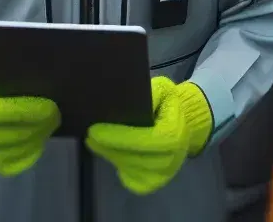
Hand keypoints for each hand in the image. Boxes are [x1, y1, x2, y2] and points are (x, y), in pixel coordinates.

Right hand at [0, 64, 60, 176]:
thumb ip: (4, 73)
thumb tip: (33, 70)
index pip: (2, 111)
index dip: (28, 110)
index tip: (50, 105)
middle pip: (14, 133)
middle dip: (39, 124)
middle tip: (57, 115)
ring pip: (18, 149)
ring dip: (39, 137)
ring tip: (52, 124)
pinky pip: (18, 163)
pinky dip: (33, 151)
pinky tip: (41, 138)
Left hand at [86, 77, 213, 193]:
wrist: (183, 124)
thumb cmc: (167, 105)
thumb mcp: (162, 89)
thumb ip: (148, 94)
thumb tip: (121, 99)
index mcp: (174, 135)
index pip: (143, 140)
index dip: (118, 137)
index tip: (94, 130)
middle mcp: (171, 159)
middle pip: (132, 157)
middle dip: (108, 147)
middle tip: (89, 136)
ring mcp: (162, 175)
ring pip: (128, 168)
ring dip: (110, 155)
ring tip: (95, 142)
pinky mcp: (153, 183)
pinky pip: (129, 178)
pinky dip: (117, 166)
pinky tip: (110, 152)